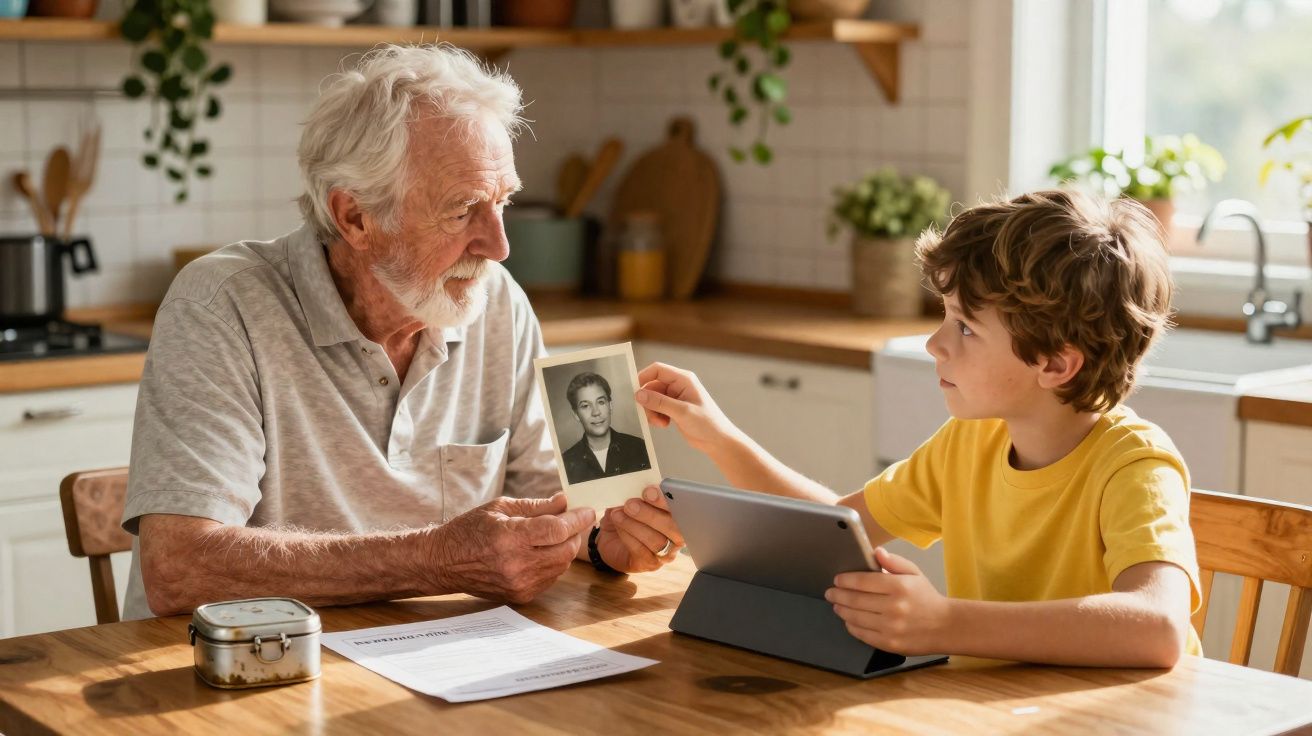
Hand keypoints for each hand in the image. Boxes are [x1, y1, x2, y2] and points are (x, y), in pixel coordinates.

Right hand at [429, 492, 594, 603]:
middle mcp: (516, 565)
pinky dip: (553, 563)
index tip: (588, 510)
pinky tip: (541, 552)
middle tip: (572, 521)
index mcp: (509, 538)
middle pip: (565, 550)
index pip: (556, 530)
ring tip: (554, 535)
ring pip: (561, 566)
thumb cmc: (469, 530)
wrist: (444, 563)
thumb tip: (564, 501)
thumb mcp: (500, 508)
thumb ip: (536, 506)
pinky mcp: (520, 596)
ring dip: (564, 548)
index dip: (577, 519)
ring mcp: (519, 584)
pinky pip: (551, 578)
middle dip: (574, 533)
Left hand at [594, 485, 685, 573]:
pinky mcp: (650, 564)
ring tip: (618, 515)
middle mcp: (676, 535)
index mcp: (676, 515)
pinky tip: (618, 526)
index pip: (681, 507)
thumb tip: (632, 487)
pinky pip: (641, 551)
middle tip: (630, 504)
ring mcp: (665, 552)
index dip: (666, 500)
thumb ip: (636, 495)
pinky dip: (628, 536)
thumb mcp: (630, 501)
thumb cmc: (625, 518)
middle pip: (673, 527)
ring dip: (635, 525)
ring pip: (657, 541)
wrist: (609, 540)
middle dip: (650, 514)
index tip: (649, 491)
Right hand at [635, 362, 742, 456]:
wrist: (718, 440)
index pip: (657, 370)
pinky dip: (656, 416)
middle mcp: (678, 385)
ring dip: (651, 411)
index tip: (633, 391)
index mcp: (683, 379)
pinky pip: (657, 407)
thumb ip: (660, 402)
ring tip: (660, 423)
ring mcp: (675, 397)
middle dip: (648, 401)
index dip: (643, 377)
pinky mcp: (673, 408)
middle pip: (652, 385)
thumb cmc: (708, 423)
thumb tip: (639, 394)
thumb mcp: (682, 412)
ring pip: (652, 398)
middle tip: (649, 416)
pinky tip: (663, 424)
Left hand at [825, 547, 950, 654]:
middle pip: (855, 600)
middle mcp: (894, 607)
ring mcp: (891, 627)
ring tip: (837, 605)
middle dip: (838, 595)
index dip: (846, 580)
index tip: (837, 579)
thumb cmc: (927, 598)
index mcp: (899, 586)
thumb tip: (876, 552)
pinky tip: (848, 619)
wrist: (946, 626)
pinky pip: (862, 634)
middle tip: (830, 592)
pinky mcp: (889, 643)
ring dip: (841, 610)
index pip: (863, 581)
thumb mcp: (914, 573)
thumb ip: (894, 561)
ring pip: (855, 617)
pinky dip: (851, 625)